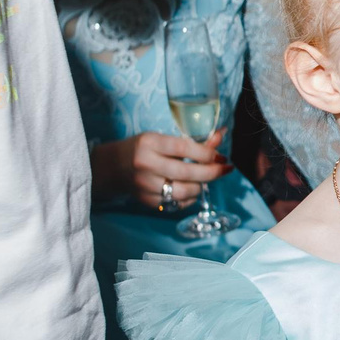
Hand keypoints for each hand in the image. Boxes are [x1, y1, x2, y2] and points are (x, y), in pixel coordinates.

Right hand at [93, 130, 227, 209]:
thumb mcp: (163, 139)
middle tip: (225, 169)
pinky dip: (189, 198)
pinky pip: (176, 204)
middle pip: (187, 173)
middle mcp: (146, 165)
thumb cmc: (143, 149)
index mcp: (150, 143)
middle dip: (212, 172)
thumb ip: (192, 141)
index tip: (221, 156)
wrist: (113, 167)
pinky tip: (191, 189)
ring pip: (183, 192)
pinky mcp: (146, 201)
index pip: (184, 148)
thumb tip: (222, 135)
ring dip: (201, 187)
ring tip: (206, 180)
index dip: (207, 153)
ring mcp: (145, 185)